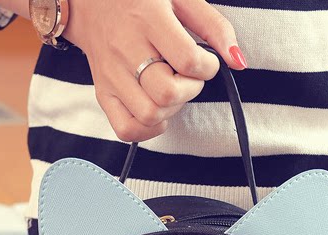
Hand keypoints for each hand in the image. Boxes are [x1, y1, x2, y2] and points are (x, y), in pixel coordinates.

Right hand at [63, 0, 245, 142]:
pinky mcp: (103, 93)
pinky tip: (157, 111)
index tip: (205, 61)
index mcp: (148, 18)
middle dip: (189, 91)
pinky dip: (148, 129)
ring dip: (171, 110)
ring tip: (171, 90)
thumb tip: (238, 62)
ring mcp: (111, 75)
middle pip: (166, 93)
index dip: (207, 67)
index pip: (187, 59)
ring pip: (149, 115)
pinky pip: (126, 129)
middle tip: (188, 77)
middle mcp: (126, 49)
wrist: (89, 1)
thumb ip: (214, 26)